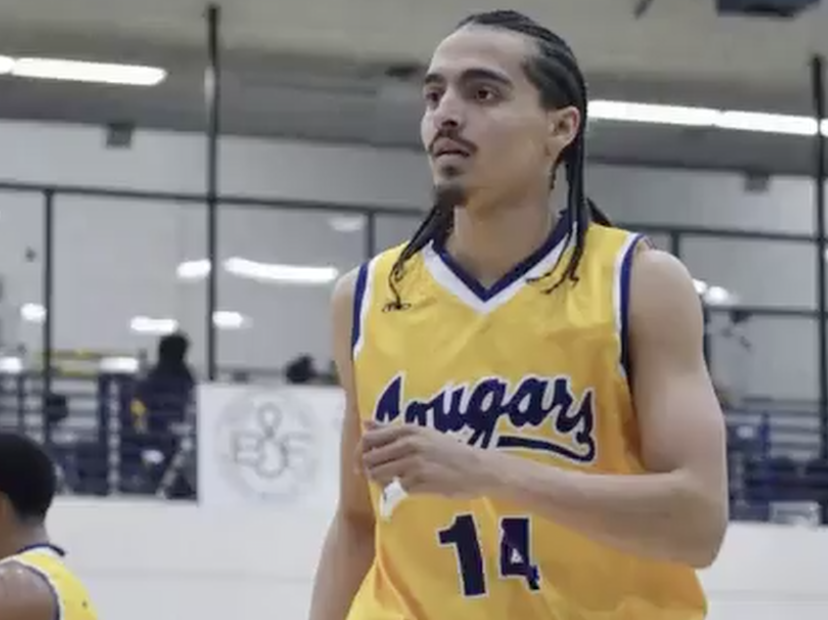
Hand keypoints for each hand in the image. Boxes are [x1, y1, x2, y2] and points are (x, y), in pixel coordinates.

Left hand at [358, 421, 486, 497]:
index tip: (361, 461)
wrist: (477, 468)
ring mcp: (413, 464)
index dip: (360, 452)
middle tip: (379, 474)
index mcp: (408, 429)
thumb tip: (365, 422)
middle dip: (369, 469)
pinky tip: (415, 485)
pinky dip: (401, 489)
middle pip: (370, 459)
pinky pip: (397, 488)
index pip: (369, 439)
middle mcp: (409, 444)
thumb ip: (391, 429)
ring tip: (396, 478)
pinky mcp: (419, 483)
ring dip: (382, 480)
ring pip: (379, 475)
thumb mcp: (422, 433)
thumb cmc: (448, 450)